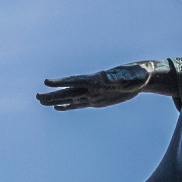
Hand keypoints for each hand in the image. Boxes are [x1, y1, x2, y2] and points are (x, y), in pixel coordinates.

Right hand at [37, 60, 181, 110]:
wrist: (144, 76)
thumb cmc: (140, 73)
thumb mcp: (133, 75)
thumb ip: (120, 76)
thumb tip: (106, 77)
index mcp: (99, 79)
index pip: (77, 81)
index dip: (62, 82)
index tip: (47, 82)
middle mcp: (93, 86)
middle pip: (70, 91)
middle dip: (54, 94)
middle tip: (37, 96)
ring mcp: (94, 93)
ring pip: (72, 98)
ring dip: (57, 100)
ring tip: (41, 101)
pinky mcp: (98, 100)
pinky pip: (80, 104)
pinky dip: (69, 106)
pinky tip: (59, 108)